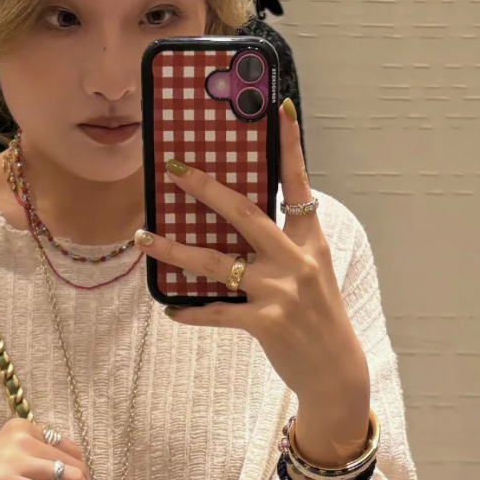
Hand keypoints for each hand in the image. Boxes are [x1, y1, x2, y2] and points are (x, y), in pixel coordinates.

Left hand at [135, 98, 370, 460]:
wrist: (336, 372)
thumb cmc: (318, 319)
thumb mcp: (312, 273)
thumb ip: (284, 246)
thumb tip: (241, 225)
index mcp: (310, 240)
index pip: (299, 182)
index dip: (289, 145)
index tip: (278, 107)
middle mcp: (296, 259)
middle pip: (243, 213)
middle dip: (205, 189)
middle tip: (175, 169)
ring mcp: (280, 290)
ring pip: (215, 263)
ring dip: (173, 250)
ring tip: (142, 238)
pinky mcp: (266, 322)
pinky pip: (217, 311)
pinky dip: (190, 312)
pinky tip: (170, 309)